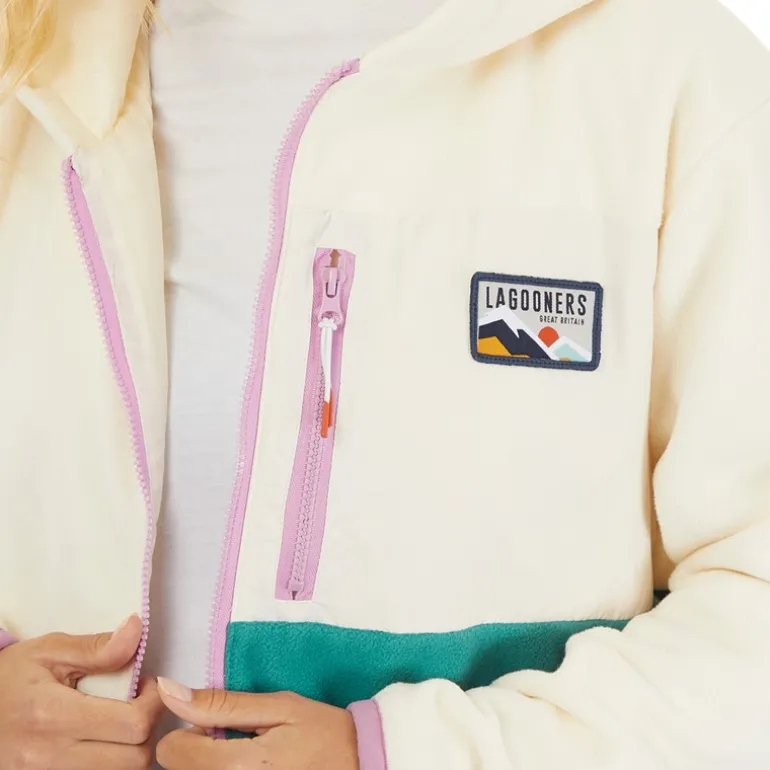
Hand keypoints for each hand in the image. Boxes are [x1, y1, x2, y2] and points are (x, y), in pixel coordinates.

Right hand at [0, 616, 162, 769]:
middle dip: (148, 729)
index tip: (146, 686)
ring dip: (131, 750)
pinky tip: (103, 742)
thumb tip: (136, 630)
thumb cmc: (7, 681)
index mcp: (52, 716)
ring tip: (120, 723)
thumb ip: (96, 647)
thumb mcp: (46, 652)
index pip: (133, 724)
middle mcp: (49, 758)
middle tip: (138, 705)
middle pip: (134, 760)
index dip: (153, 703)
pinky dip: (110, 764)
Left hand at [156, 679, 358, 769]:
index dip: (191, 729)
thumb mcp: (279, 707)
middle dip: (197, 750)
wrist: (362, 767)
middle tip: (234, 740)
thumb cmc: (324, 734)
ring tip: (244, 758)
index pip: (171, 749)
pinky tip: (252, 769)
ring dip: (209, 765)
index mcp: (236, 765)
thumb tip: (169, 690)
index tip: (219, 725)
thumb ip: (222, 704)